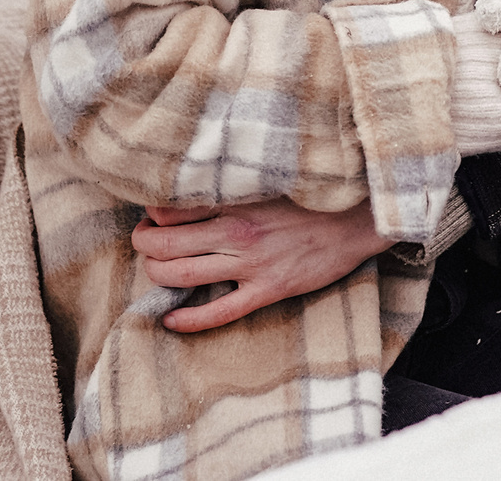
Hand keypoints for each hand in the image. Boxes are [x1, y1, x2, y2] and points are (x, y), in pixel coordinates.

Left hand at [131, 199, 388, 333]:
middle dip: (144, 246)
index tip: (152, 217)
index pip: (169, 209)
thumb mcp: (266, 182)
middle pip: (164, 243)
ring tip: (156, 271)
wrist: (357, 221)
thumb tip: (189, 193)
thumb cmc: (312, 198)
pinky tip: (171, 318)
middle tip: (145, 244)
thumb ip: (230, 188)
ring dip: (157, 275)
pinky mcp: (267, 291)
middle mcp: (236, 231)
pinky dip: (188, 319)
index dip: (151, 215)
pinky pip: (218, 311)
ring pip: (181, 275)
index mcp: (236, 200)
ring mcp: (251, 264)